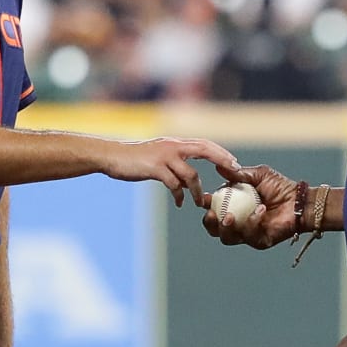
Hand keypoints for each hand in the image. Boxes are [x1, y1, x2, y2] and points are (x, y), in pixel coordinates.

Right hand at [103, 137, 238, 206]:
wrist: (112, 156)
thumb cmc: (135, 158)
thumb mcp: (158, 155)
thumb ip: (174, 161)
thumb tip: (189, 179)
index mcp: (175, 143)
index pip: (204, 143)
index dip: (220, 152)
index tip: (233, 163)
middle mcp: (172, 146)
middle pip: (204, 150)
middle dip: (222, 161)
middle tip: (233, 174)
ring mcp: (164, 156)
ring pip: (190, 174)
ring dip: (198, 191)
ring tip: (200, 202)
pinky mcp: (155, 168)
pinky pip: (174, 184)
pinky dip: (180, 195)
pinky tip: (180, 203)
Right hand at [200, 164, 298, 249]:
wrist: (300, 200)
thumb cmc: (280, 186)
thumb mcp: (257, 175)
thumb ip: (238, 174)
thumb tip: (218, 167)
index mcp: (233, 206)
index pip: (213, 209)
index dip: (205, 206)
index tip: (203, 199)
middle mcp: (238, 222)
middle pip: (214, 230)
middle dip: (210, 223)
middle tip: (212, 214)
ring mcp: (247, 233)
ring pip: (227, 238)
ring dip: (225, 227)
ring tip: (230, 215)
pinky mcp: (259, 241)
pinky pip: (249, 235)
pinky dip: (252, 222)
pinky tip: (261, 209)